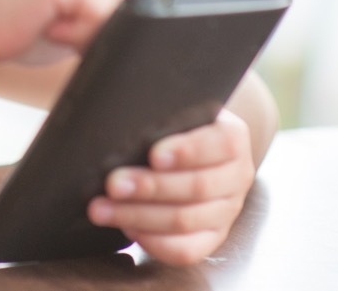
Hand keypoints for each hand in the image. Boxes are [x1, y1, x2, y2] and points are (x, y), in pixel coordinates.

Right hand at [0, 0, 142, 64]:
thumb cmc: (15, 31)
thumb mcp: (73, 27)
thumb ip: (104, 23)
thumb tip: (146, 43)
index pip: (137, 1)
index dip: (127, 30)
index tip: (99, 46)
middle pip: (135, 6)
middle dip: (111, 34)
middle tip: (66, 38)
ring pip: (121, 14)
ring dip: (93, 37)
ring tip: (55, 32)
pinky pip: (101, 16)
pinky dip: (83, 35)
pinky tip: (51, 29)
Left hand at [86, 109, 255, 265]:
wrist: (186, 147)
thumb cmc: (168, 119)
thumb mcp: (169, 103)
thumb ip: (153, 99)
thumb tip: (112, 87)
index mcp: (232, 136)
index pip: (220, 144)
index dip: (187, 151)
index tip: (153, 153)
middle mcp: (237, 175)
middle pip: (197, 187)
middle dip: (150, 187)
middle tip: (111, 182)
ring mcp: (226, 210)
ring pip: (185, 220)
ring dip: (138, 215)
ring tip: (100, 208)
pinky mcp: (211, 237)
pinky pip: (186, 250)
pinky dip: (154, 242)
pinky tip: (125, 227)